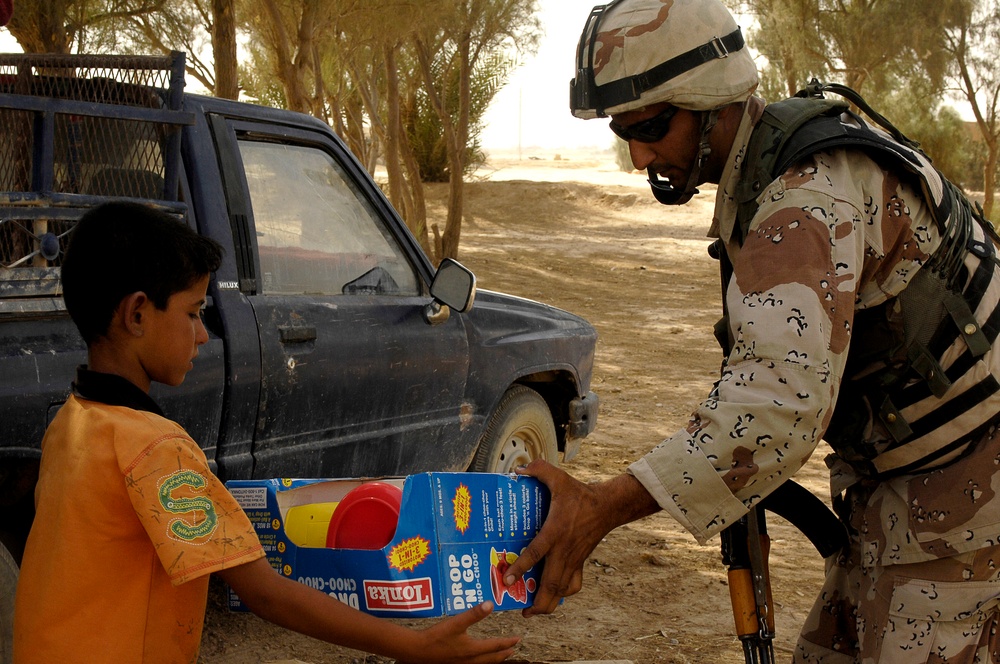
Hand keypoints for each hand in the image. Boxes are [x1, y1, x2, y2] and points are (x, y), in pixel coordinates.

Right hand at [397, 601, 518, 663]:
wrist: (417, 652)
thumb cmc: (436, 637)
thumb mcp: (456, 623)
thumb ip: (473, 613)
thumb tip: (490, 604)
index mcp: (472, 649)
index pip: (496, 646)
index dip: (508, 642)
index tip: (517, 639)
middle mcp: (470, 660)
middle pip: (492, 658)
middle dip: (504, 653)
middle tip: (513, 650)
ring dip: (494, 659)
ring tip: (500, 656)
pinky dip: (481, 662)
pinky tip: (477, 658)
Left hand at [502, 460, 659, 615]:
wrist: (608, 506)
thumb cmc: (580, 494)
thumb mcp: (559, 478)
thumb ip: (539, 470)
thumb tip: (519, 469)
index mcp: (555, 531)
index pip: (536, 553)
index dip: (521, 568)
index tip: (507, 579)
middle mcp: (564, 550)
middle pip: (552, 585)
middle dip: (538, 604)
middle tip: (523, 612)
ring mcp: (574, 559)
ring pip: (562, 590)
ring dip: (548, 604)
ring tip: (533, 611)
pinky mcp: (580, 562)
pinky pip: (574, 585)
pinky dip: (563, 594)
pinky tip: (553, 595)